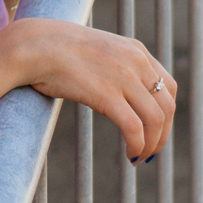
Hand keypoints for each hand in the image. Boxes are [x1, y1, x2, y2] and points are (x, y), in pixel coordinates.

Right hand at [12, 18, 176, 161]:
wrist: (34, 45)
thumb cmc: (55, 49)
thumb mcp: (97, 51)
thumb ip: (114, 66)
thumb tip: (115, 90)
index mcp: (136, 50)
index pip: (168, 86)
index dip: (166, 113)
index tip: (155, 130)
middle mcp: (137, 62)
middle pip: (167, 105)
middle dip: (162, 134)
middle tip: (150, 151)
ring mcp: (124, 77)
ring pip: (155, 120)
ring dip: (152, 144)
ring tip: (138, 157)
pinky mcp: (107, 95)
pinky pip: (134, 128)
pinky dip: (138, 145)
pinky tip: (130, 155)